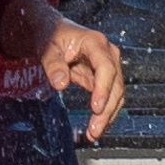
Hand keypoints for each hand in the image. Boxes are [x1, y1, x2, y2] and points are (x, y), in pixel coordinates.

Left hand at [37, 16, 127, 137]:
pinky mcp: (103, 78)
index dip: (103, 89)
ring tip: (93, 133)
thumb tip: (60, 84)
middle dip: (106, 110)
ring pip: (116, 95)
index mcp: (95, 43)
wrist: (52, 31)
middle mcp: (107, 54)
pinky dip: (104, 113)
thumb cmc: (51, 35)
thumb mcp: (47, 47)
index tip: (96, 108)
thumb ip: (53, 64)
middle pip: (116, 85)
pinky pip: (108, 98)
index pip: (106, 68)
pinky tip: (95, 127)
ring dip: (107, 116)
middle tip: (94, 130)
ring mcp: (108, 66)